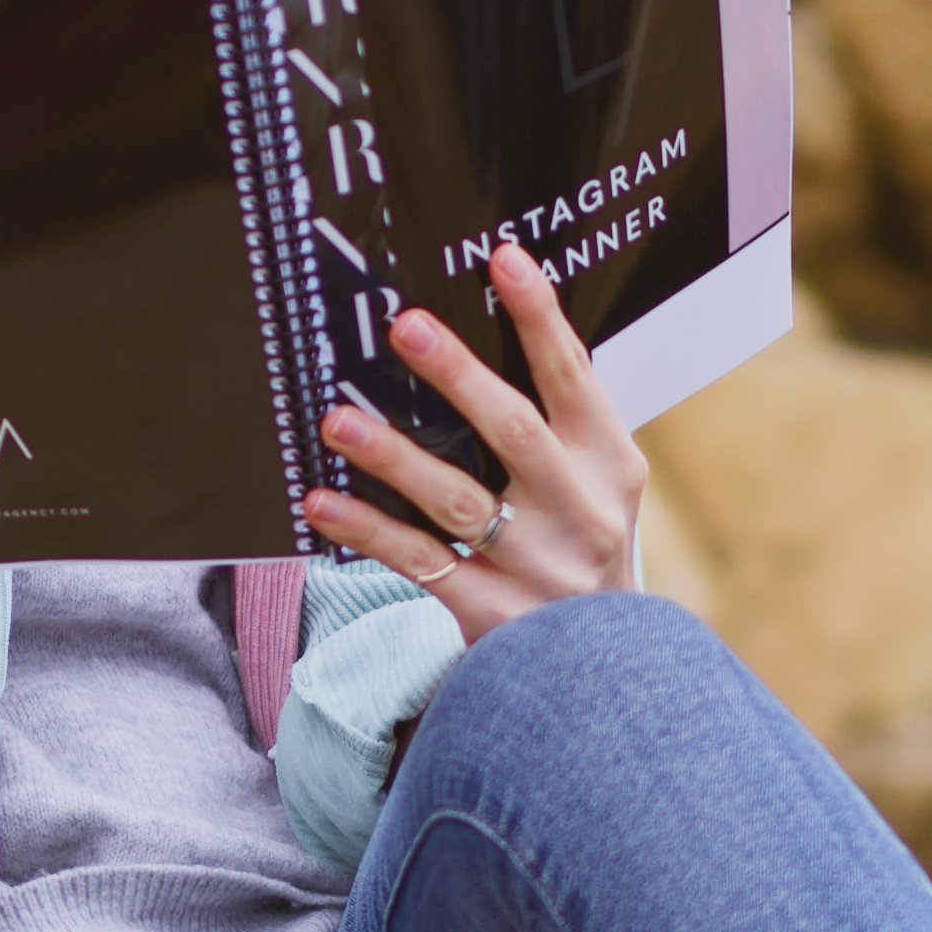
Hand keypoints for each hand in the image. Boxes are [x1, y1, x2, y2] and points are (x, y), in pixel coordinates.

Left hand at [303, 238, 644, 639]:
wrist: (609, 672)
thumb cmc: (583, 551)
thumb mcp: (596, 485)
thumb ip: (555, 423)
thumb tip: (480, 340)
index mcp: (610, 463)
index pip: (573, 377)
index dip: (539, 317)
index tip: (502, 260)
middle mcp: (578, 511)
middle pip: (513, 431)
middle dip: (458, 374)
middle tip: (404, 325)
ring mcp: (535, 565)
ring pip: (457, 501)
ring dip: (394, 456)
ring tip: (338, 420)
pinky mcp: (493, 614)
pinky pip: (419, 563)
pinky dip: (367, 532)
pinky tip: (321, 504)